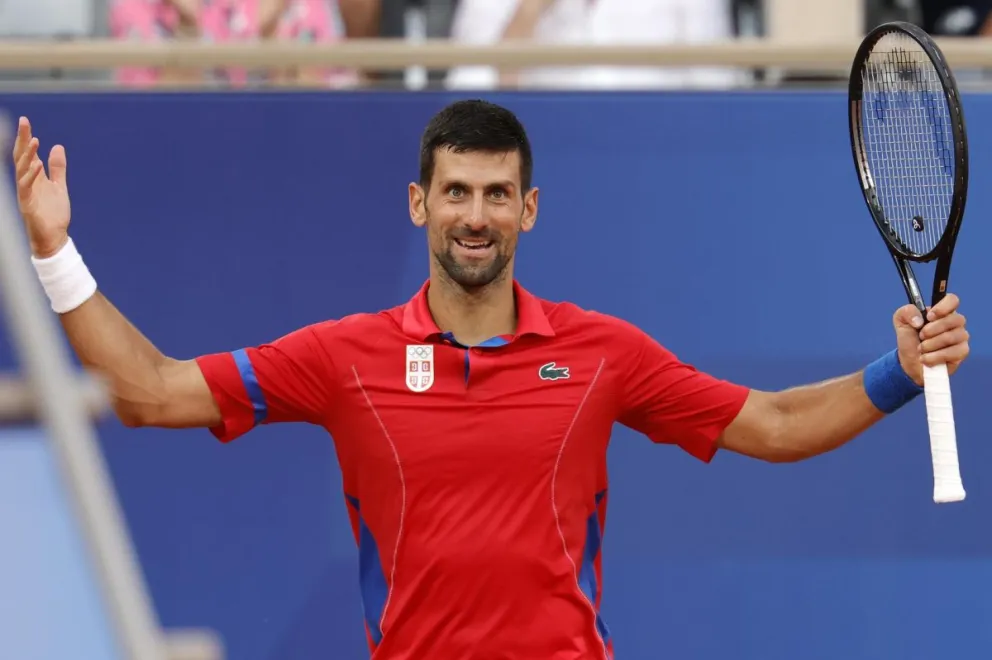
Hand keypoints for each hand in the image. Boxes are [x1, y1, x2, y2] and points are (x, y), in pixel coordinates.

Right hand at [12, 117, 70, 258]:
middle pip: (21, 157)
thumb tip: (57, 146)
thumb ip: (57, 168)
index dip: (26, 138)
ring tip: (33, 140)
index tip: (25, 121)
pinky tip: (36, 165)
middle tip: (24, 121)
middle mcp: (26, 182)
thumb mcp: (59, 186)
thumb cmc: (53, 214)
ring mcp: (25, 193)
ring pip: (21, 169)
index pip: (27, 153)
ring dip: (27, 155)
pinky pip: (26, 187)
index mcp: (34, 177)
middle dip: (22, 139)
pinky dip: (30, 175)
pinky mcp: (27, 204)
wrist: (53, 237)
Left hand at [894, 293, 969, 384]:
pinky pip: (954, 352)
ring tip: (921, 349)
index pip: (952, 300)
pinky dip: (936, 356)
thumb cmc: (909, 339)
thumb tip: (919, 320)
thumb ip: (906, 312)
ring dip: (931, 344)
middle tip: (921, 336)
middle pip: (954, 319)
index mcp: (942, 311)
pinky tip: (926, 358)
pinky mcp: (962, 352)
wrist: (909, 361)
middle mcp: (955, 321)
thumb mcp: (901, 321)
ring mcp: (961, 336)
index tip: (929, 317)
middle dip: (932, 330)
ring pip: (952, 336)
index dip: (943, 307)